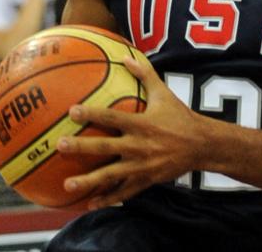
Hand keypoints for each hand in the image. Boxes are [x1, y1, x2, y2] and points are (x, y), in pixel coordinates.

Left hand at [57, 57, 205, 208]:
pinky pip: (124, 192)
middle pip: (106, 147)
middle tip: (60, 146)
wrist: (201, 145)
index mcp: (142, 124)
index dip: (92, 114)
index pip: (113, 118)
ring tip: (67, 184)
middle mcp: (139, 146)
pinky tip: (89, 203)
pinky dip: (108, 199)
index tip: (71, 111)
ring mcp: (142, 165)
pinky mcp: (146, 180)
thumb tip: (126, 56)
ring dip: (89, 181)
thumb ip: (145, 75)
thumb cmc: (180, 116)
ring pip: (111, 175)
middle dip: (82, 147)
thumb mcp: (163, 93)